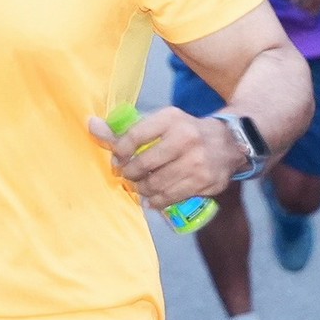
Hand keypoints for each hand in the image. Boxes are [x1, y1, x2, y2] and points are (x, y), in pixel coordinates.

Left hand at [86, 108, 235, 212]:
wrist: (229, 143)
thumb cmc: (186, 132)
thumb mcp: (162, 123)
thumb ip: (127, 129)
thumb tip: (91, 125)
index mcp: (171, 118)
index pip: (134, 136)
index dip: (119, 151)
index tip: (117, 159)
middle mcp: (185, 138)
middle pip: (144, 164)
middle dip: (130, 174)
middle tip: (127, 176)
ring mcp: (196, 162)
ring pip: (156, 184)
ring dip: (142, 190)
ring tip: (140, 187)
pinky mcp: (204, 182)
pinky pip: (172, 197)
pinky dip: (158, 201)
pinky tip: (153, 199)